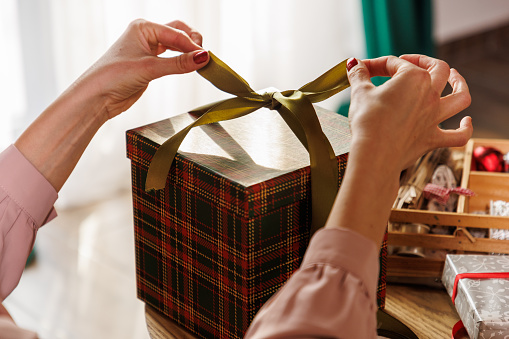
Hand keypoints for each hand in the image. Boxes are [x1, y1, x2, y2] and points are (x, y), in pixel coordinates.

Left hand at [77, 19, 208, 119]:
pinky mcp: (149, 64)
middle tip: (204, 57)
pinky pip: (171, 58)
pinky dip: (181, 61)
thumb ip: (178, 64)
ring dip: (188, 52)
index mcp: (143, 27)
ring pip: (175, 45)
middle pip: (178, 33)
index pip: (176, 34)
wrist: (96, 96)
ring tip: (200, 63)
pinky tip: (188, 67)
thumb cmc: (113, 76)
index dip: (193, 46)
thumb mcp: (150, 68)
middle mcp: (146, 35)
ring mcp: (147, 49)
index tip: (206, 58)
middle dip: (192, 43)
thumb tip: (202, 58)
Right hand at [324, 55, 471, 243]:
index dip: (376, 64)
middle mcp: (430, 94)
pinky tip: (465, 122)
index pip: (395, 63)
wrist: (375, 153)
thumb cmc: (368, 121)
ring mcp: (435, 117)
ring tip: (455, 78)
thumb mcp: (359, 93)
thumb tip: (353, 63)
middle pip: (438, 69)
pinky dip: (465, 128)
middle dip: (425, 61)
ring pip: (460, 97)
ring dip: (460, 84)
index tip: (362, 70)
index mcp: (413, 78)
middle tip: (411, 62)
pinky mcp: (433, 138)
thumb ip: (358, 75)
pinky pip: (458, 135)